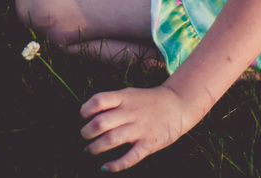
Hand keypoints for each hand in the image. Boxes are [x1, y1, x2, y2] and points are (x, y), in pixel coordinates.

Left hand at [79, 85, 201, 171]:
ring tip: (90, 150)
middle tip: (84, 136)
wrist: (177, 106)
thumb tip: (87, 112)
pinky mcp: (149, 144)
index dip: (86, 109)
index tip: (83, 116)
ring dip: (95, 148)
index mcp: (124, 98)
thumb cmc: (148, 101)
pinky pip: (130, 158)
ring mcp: (140, 129)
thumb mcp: (129, 94)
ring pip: (111, 140)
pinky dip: (116, 165)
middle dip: (87, 132)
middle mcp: (130, 113)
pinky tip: (105, 167)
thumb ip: (111, 101)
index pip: (98, 101)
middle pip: (101, 123)